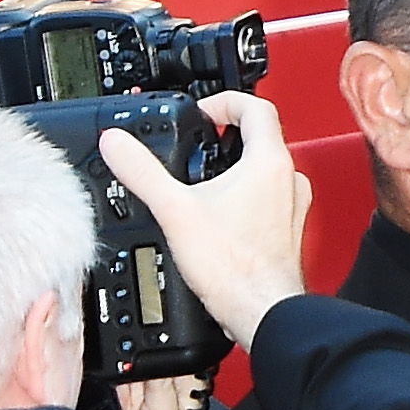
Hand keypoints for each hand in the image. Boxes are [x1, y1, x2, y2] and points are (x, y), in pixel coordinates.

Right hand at [94, 93, 311, 350]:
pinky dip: (245, 193)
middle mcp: (289, 178)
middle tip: (197, 141)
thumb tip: (117, 143)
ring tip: (203, 178)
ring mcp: (292, 204)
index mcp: (269, 162)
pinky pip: (268, 196)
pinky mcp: (287, 227)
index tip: (202, 111)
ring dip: (235, 166)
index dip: (226, 101)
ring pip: (265, 168)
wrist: (260, 308)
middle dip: (226, 134)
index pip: (257, 107)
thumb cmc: (232, 266)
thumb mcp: (174, 210)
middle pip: (261, 136)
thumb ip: (142, 172)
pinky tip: (220, 213)